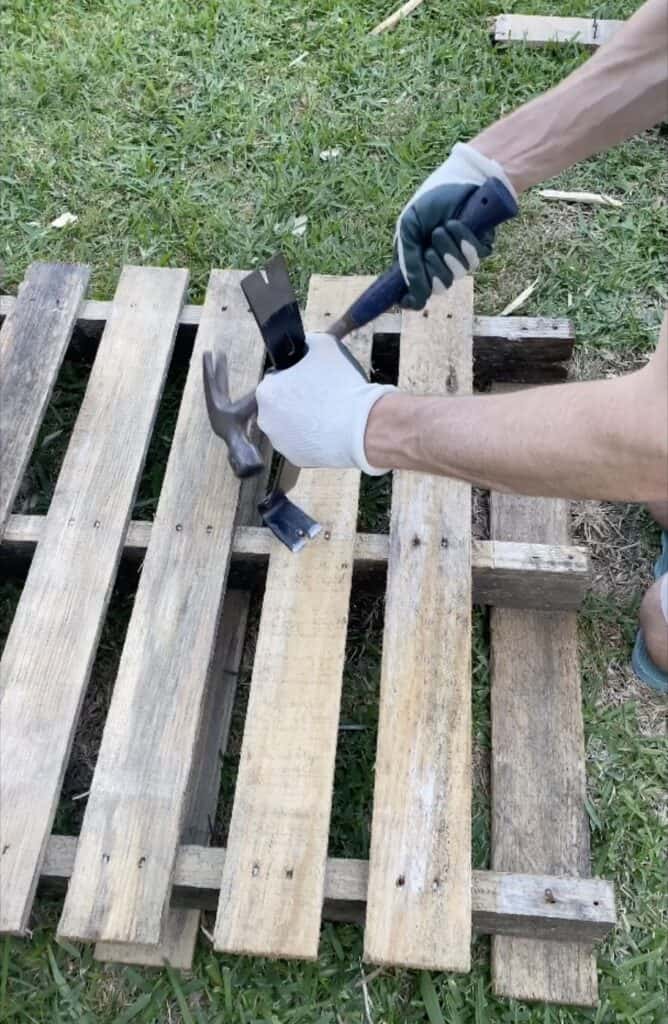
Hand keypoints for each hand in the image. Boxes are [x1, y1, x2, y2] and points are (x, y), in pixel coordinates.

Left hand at [256, 333, 394, 473]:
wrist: (363, 427)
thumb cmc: (342, 385)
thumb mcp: (324, 346)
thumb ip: (306, 343)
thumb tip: (302, 344)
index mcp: (266, 391)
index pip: (277, 378)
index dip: (295, 376)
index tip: (312, 379)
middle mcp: (265, 419)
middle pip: (280, 403)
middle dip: (296, 399)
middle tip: (321, 396)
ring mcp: (280, 442)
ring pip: (290, 425)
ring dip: (304, 418)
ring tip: (328, 413)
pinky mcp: (295, 458)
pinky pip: (302, 443)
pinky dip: (312, 438)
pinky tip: (329, 430)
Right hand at [396, 143, 516, 309]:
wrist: (461, 179)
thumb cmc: (431, 200)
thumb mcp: (409, 227)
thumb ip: (408, 261)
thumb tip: (413, 293)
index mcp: (417, 261)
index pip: (415, 293)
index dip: (412, 299)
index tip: (408, 300)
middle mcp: (438, 263)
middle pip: (439, 287)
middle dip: (434, 267)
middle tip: (430, 247)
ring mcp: (459, 257)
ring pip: (458, 273)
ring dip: (449, 249)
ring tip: (445, 227)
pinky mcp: (479, 249)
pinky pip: (475, 258)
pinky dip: (465, 240)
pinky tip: (459, 224)